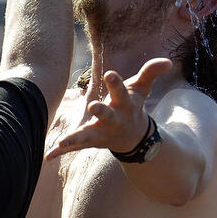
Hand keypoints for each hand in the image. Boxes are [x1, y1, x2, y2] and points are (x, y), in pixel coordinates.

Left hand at [46, 58, 172, 159]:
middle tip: (93, 106)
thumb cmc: (133, 106)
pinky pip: (74, 147)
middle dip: (101, 111)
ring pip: (87, 136)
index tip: (110, 74)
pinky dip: (61, 150)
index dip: (116, 83)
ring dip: (75, 139)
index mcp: (124, 104)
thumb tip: (168, 61)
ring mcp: (101, 132)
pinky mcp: (90, 141)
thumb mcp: (142, 88)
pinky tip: (48, 156)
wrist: (133, 137)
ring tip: (61, 143)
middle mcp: (113, 120)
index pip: (121, 91)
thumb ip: (151, 72)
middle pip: (107, 115)